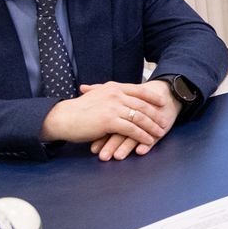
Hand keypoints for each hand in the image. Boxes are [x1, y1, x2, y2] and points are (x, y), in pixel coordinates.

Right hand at [40, 82, 173, 157]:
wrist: (63, 117)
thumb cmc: (79, 110)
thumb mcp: (97, 96)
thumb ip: (110, 96)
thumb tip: (121, 98)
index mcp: (113, 87)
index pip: (139, 90)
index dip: (153, 97)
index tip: (163, 102)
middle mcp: (115, 94)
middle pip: (142, 104)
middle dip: (155, 114)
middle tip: (165, 122)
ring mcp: (113, 107)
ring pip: (140, 117)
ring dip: (152, 126)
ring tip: (160, 133)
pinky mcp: (110, 121)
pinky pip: (132, 129)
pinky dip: (142, 136)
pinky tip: (148, 141)